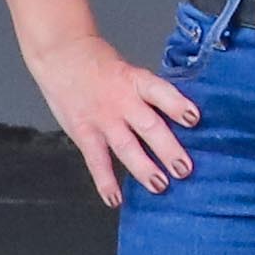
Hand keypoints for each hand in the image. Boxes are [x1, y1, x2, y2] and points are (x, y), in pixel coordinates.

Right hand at [24, 31, 196, 204]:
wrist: (60, 54)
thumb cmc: (100, 64)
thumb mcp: (129, 71)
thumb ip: (148, 96)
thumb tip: (178, 121)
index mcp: (136, 81)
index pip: (160, 92)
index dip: (177, 105)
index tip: (194, 119)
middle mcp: (121, 101)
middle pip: (148, 126)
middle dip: (168, 149)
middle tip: (184, 169)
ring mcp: (102, 119)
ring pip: (126, 147)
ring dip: (144, 168)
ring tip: (160, 185)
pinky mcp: (83, 132)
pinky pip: (96, 161)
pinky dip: (105, 182)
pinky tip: (115, 200)